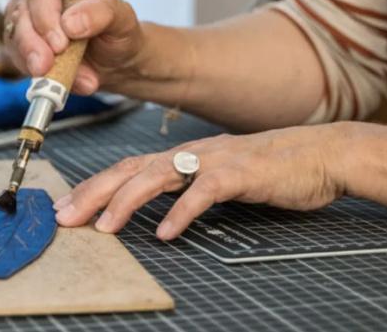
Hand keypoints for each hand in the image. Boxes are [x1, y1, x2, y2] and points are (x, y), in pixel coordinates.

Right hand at [4, 0, 155, 94]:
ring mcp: (24, 10)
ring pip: (14, 32)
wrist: (114, 59)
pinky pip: (14, 52)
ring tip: (56, 79)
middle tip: (47, 66)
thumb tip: (71, 23)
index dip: (47, 13)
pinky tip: (50, 78)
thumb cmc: (118, 31)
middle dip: (33, 41)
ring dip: (31, 58)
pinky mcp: (17, 36)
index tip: (60, 42)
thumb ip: (102, 13)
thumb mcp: (123, 19)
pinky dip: (29, 68)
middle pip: (23, 8)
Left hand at [52, 124, 348, 239]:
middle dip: (93, 193)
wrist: (321, 155)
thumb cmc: (270, 169)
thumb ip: (186, 185)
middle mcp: (191, 153)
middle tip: (65, 217)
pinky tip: (165, 233)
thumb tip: (153, 209)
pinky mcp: (241, 173)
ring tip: (104, 227)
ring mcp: (214, 160)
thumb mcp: (218, 176)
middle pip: (130, 169)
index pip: (126, 167)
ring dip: (126, 202)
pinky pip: (204, 192)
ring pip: (158, 175)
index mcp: (183, 154)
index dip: (93, 186)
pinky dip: (181, 212)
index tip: (65, 206)